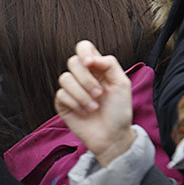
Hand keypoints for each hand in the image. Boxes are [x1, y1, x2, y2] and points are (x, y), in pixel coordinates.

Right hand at [54, 41, 135, 167]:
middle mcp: (82, 76)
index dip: (84, 52)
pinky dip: (76, 104)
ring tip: (94, 107)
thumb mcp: (122, 84)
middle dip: (86, 79)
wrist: (113, 136)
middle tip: (99, 94)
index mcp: (97, 68)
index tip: (91, 64)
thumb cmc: (119, 111)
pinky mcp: (62, 103)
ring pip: (64, 78)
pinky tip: (85, 113)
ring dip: (82, 94)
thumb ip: (109, 64)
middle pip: (72, 62)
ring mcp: (71, 90)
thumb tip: (90, 58)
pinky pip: (61, 95)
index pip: (83, 47)